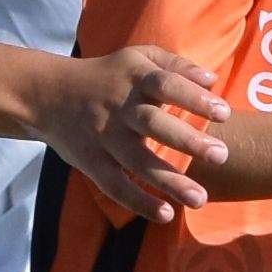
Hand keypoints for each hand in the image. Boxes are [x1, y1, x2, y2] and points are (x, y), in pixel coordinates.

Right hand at [40, 44, 226, 220]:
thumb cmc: (107, 75)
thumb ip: (175, 64)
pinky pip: (114, 184)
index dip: (194, 98)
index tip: (224, 113)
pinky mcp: (90, 161)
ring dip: (169, 181)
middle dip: (188, 140)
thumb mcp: (137, 57)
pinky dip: (138, 201)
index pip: (166, 84)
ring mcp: (103, 137)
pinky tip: (165, 214)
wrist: (47, 93)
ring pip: (137, 160)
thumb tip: (213, 79)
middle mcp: (119, 107)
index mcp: (134, 78)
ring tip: (200, 199)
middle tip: (222, 156)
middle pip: (154, 123)